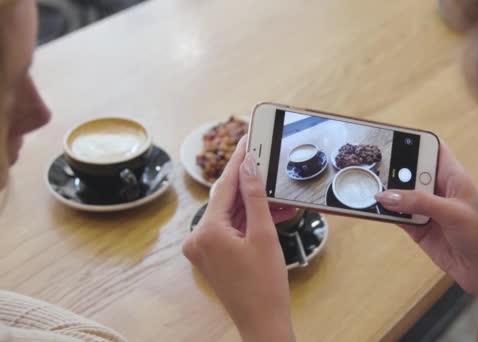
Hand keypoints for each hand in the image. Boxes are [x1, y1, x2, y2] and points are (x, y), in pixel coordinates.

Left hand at [183, 138, 295, 341]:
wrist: (263, 322)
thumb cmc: (265, 285)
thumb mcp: (264, 235)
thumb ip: (254, 197)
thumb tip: (249, 166)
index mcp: (207, 233)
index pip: (225, 186)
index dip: (240, 161)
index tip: (248, 139)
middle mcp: (198, 239)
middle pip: (227, 200)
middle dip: (251, 183)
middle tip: (266, 160)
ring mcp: (204, 249)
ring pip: (231, 214)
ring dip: (255, 205)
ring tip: (279, 195)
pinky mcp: (213, 255)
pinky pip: (232, 229)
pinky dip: (250, 221)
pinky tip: (272, 213)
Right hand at [375, 143, 477, 294]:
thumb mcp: (453, 213)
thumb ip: (420, 202)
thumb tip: (388, 195)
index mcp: (454, 177)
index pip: (434, 150)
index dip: (416, 141)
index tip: (395, 137)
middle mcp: (439, 191)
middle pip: (411, 171)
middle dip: (394, 167)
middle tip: (372, 162)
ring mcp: (427, 210)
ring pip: (401, 195)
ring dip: (387, 192)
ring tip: (367, 184)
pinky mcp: (419, 229)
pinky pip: (398, 216)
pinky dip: (386, 212)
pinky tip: (374, 207)